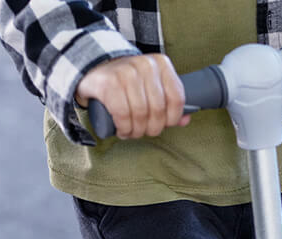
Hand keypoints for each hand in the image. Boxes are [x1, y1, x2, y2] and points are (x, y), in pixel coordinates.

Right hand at [75, 54, 189, 138]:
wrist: (95, 70)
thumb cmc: (127, 83)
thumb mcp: (151, 86)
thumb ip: (170, 102)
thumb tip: (186, 119)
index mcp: (161, 64)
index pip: (177, 98)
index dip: (172, 119)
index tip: (163, 124)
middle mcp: (145, 65)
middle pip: (158, 110)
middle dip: (151, 128)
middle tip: (143, 131)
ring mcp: (127, 73)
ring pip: (140, 115)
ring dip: (136, 131)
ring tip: (131, 131)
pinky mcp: (110, 84)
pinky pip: (123, 115)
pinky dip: (124, 128)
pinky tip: (122, 129)